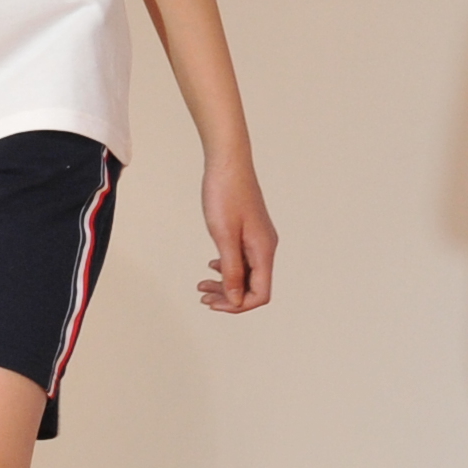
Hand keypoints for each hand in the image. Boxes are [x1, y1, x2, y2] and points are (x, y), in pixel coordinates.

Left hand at [197, 153, 274, 312]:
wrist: (228, 163)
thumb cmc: (224, 194)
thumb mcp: (224, 236)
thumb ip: (231, 269)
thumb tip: (237, 300)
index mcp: (263, 250)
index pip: (260, 294)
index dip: (238, 305)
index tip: (213, 304)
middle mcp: (265, 247)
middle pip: (253, 287)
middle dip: (229, 297)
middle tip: (203, 297)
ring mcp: (258, 239)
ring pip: (247, 273)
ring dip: (226, 283)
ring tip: (202, 286)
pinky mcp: (250, 231)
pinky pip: (243, 259)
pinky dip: (227, 267)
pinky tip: (212, 265)